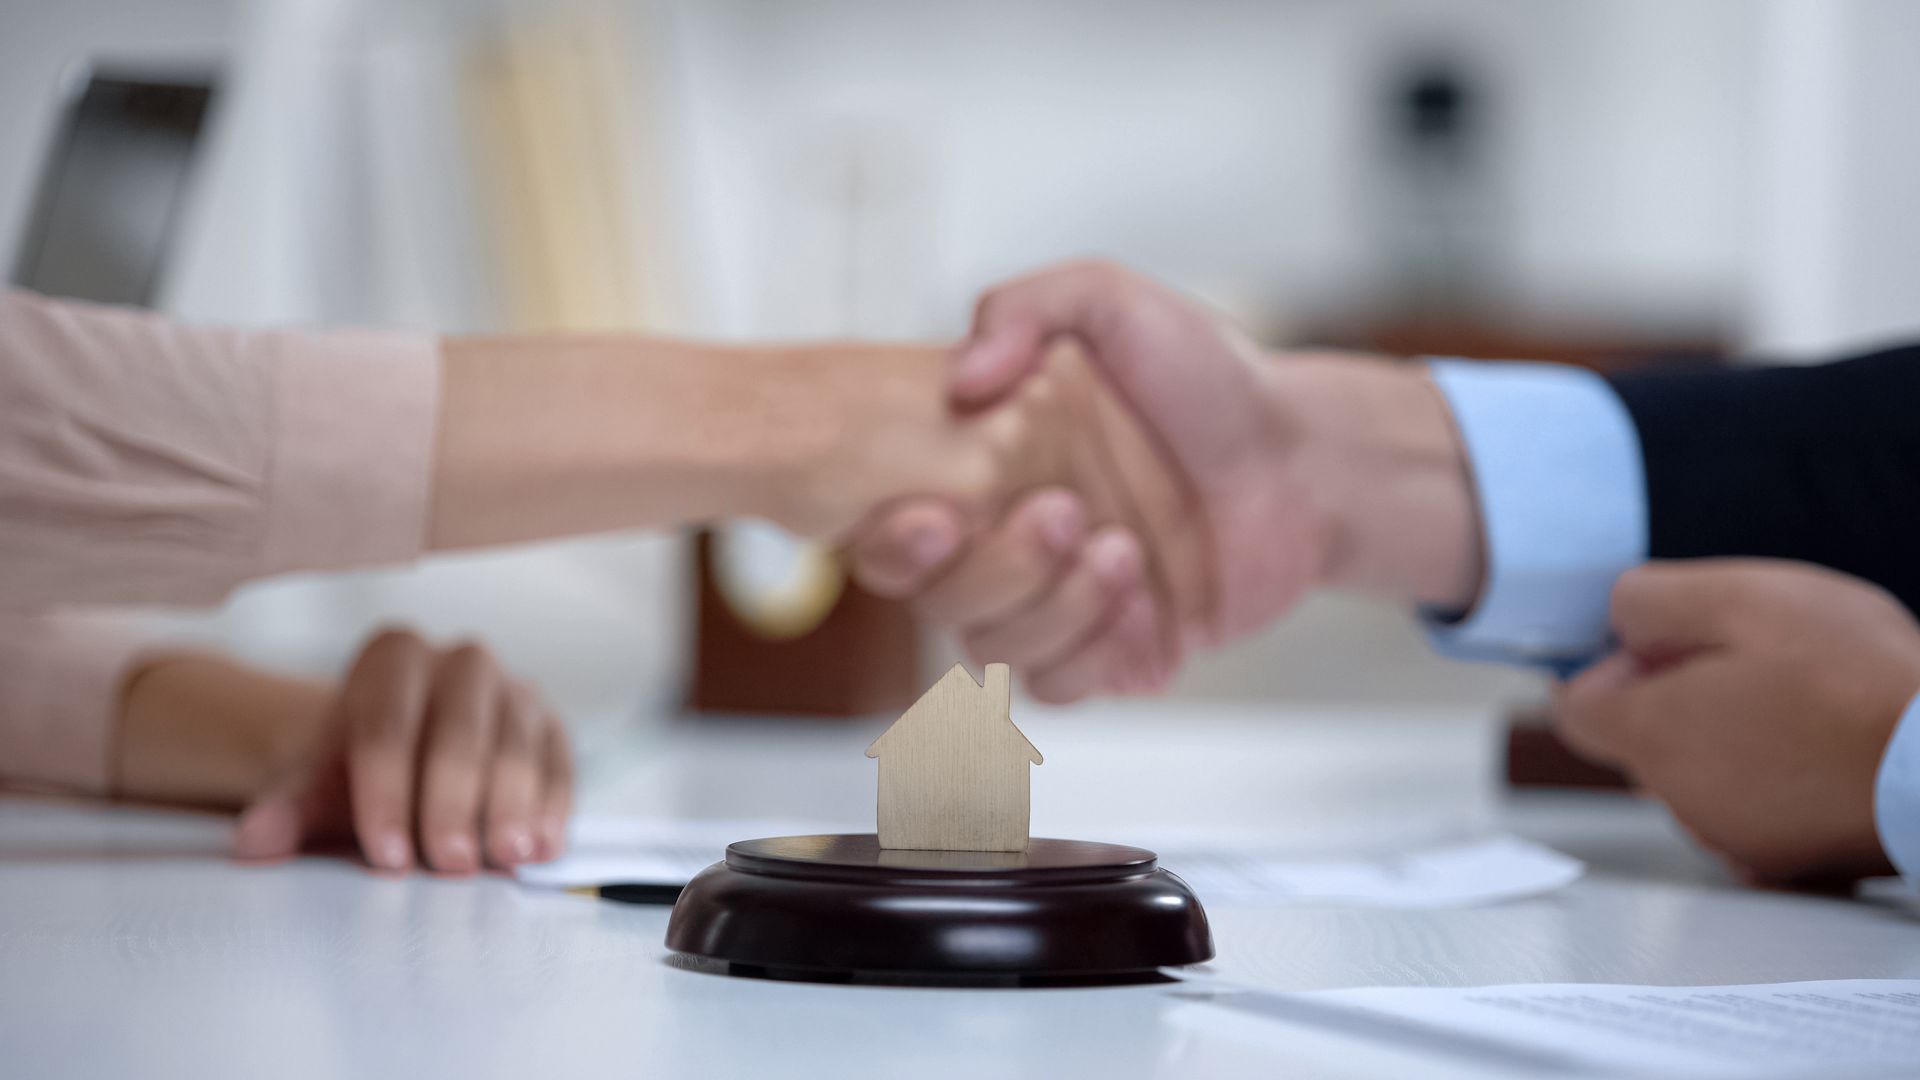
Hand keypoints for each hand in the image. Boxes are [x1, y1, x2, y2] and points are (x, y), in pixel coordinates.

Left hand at [232, 630, 572, 873]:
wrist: (409, 753)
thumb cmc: (366, 768)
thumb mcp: (322, 786)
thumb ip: (290, 811)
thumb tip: (256, 841)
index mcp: (391, 659)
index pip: (386, 725)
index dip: (386, 793)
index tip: (387, 854)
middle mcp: (459, 661)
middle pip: (456, 731)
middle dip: (453, 802)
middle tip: (449, 863)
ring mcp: (513, 688)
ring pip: (515, 743)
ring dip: (512, 805)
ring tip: (504, 857)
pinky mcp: (551, 723)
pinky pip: (558, 761)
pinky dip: (553, 806)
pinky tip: (541, 845)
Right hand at [851, 261, 1479, 699]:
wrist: (1304, 459)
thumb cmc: (1208, 378)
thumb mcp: (1112, 302)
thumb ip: (1024, 307)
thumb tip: (962, 375)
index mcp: (979, 471)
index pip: (893, 530)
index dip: (895, 542)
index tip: (935, 520)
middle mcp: (1001, 543)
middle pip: (939, 600)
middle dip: (998, 568)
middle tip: (1066, 513)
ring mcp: (1051, 604)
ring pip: (994, 651)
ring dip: (1055, 606)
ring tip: (1126, 550)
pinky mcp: (1105, 654)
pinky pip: (1059, 686)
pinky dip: (1096, 651)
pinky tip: (1148, 604)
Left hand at [1556, 560, 1919, 884]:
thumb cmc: (1855, 678)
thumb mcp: (1738, 596)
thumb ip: (1650, 601)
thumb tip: (1619, 618)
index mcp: (1651, 735)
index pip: (1576, 706)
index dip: (1613, 665)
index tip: (1661, 644)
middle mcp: (1677, 799)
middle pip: (1643, 737)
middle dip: (1679, 694)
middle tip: (1756, 660)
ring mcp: (1732, 839)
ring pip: (1701, 773)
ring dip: (1732, 735)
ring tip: (1804, 701)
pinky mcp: (1785, 864)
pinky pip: (1754, 808)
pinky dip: (1775, 778)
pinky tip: (1825, 749)